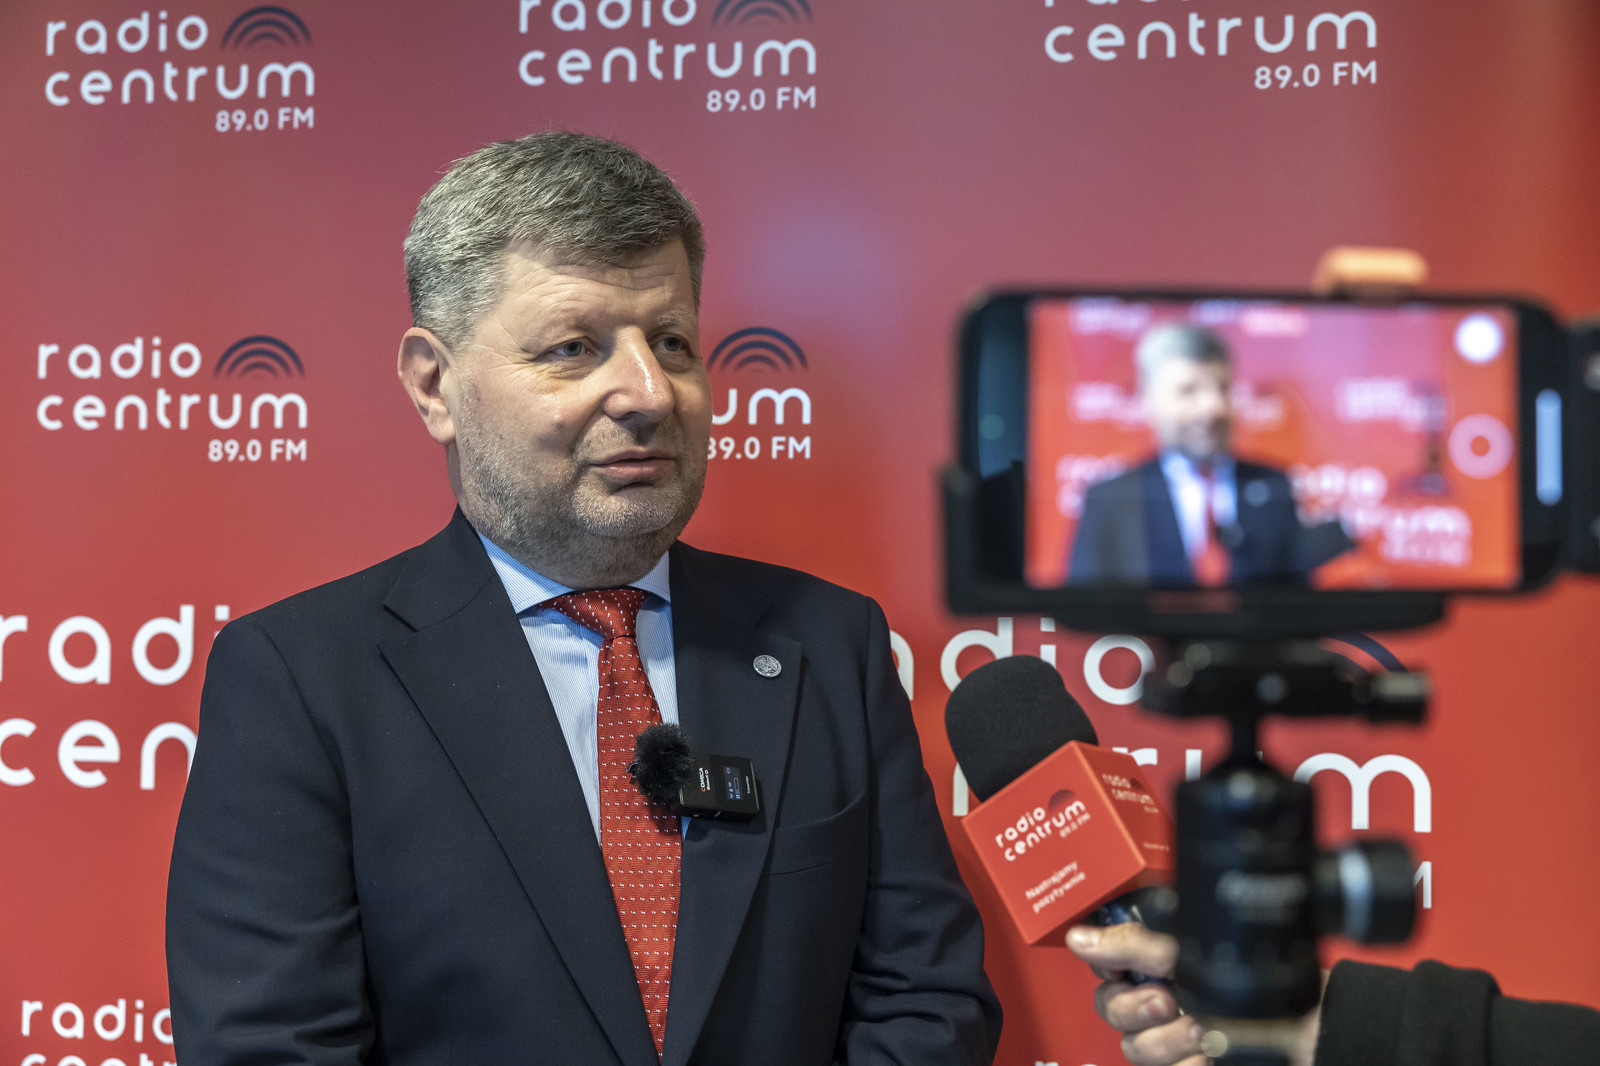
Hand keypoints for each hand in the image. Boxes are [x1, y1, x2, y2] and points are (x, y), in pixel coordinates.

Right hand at [1066, 923, 1324, 1065]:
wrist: (1317, 1037)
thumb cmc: (1267, 987)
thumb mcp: (1192, 954)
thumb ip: (1134, 944)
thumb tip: (1080, 938)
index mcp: (1164, 957)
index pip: (1107, 963)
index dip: (1110, 970)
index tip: (1128, 972)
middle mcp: (1168, 993)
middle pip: (1111, 1009)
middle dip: (1138, 1009)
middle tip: (1169, 1002)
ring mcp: (1180, 1036)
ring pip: (1134, 1047)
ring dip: (1170, 1041)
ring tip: (1205, 1030)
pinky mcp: (1191, 1064)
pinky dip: (1191, 1064)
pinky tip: (1213, 1054)